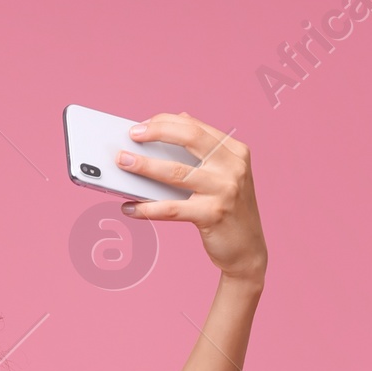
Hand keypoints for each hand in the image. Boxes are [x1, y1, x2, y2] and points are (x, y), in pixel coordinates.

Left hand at [117, 113, 266, 285]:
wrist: (248, 251)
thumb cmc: (230, 211)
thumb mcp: (225, 174)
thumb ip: (205, 148)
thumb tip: (180, 119)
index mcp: (235, 151)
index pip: (196, 127)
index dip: (166, 122)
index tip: (142, 126)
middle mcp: (233, 167)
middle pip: (189, 138)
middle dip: (157, 132)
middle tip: (132, 135)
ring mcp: (224, 190)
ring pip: (176, 172)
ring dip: (144, 166)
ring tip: (123, 163)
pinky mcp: (212, 215)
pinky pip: (171, 208)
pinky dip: (146, 208)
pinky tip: (129, 208)